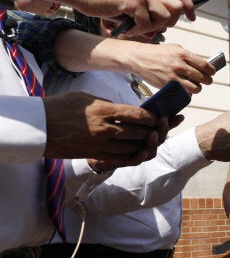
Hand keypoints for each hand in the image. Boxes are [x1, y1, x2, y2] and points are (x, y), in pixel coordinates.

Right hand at [33, 0, 194, 35]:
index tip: (192, 18)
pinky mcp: (133, 2)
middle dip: (169, 23)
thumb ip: (146, 15)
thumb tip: (160, 30)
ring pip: (165, 17)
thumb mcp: (130, 8)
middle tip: (151, 29)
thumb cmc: (105, 2)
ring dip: (152, 29)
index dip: (188, 6)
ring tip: (136, 30)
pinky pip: (146, 23)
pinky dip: (137, 31)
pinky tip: (126, 30)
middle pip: (177, 8)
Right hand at [42, 92, 160, 164]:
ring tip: (154, 140)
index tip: (158, 116)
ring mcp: (100, 144)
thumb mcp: (86, 98)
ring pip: (132, 148)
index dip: (151, 117)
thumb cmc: (60, 107)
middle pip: (138, 133)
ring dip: (146, 144)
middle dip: (154, 131)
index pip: (136, 115)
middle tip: (163, 128)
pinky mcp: (94, 155)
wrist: (38, 127)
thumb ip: (108, 105)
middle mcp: (105, 129)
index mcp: (103, 111)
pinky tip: (141, 152)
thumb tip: (124, 111)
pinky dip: (134, 156)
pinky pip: (120, 159)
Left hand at [88, 115, 184, 171]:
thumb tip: (150, 104)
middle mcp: (142, 142)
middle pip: (160, 137)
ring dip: (155, 142)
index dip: (172, 122)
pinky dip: (141, 157)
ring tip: (154, 133)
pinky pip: (135, 161)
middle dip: (165, 129)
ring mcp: (134, 152)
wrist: (84, 142)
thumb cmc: (101, 126)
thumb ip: (130, 112)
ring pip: (151, 150)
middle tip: (165, 120)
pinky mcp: (122, 160)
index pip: (161, 126)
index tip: (179, 116)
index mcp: (144, 130)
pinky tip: (143, 151)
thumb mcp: (116, 113)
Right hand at [123, 42, 214, 93]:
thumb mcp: (174, 48)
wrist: (139, 58)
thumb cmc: (157, 53)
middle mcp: (179, 65)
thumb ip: (188, 56)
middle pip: (202, 78)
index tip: (212, 73)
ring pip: (195, 88)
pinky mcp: (167, 85)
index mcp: (183, 54)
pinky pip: (184, 92)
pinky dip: (187, 92)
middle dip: (207, 80)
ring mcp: (173, 76)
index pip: (204, 65)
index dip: (211, 71)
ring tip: (196, 86)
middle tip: (206, 81)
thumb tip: (201, 64)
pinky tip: (185, 88)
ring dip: (198, 88)